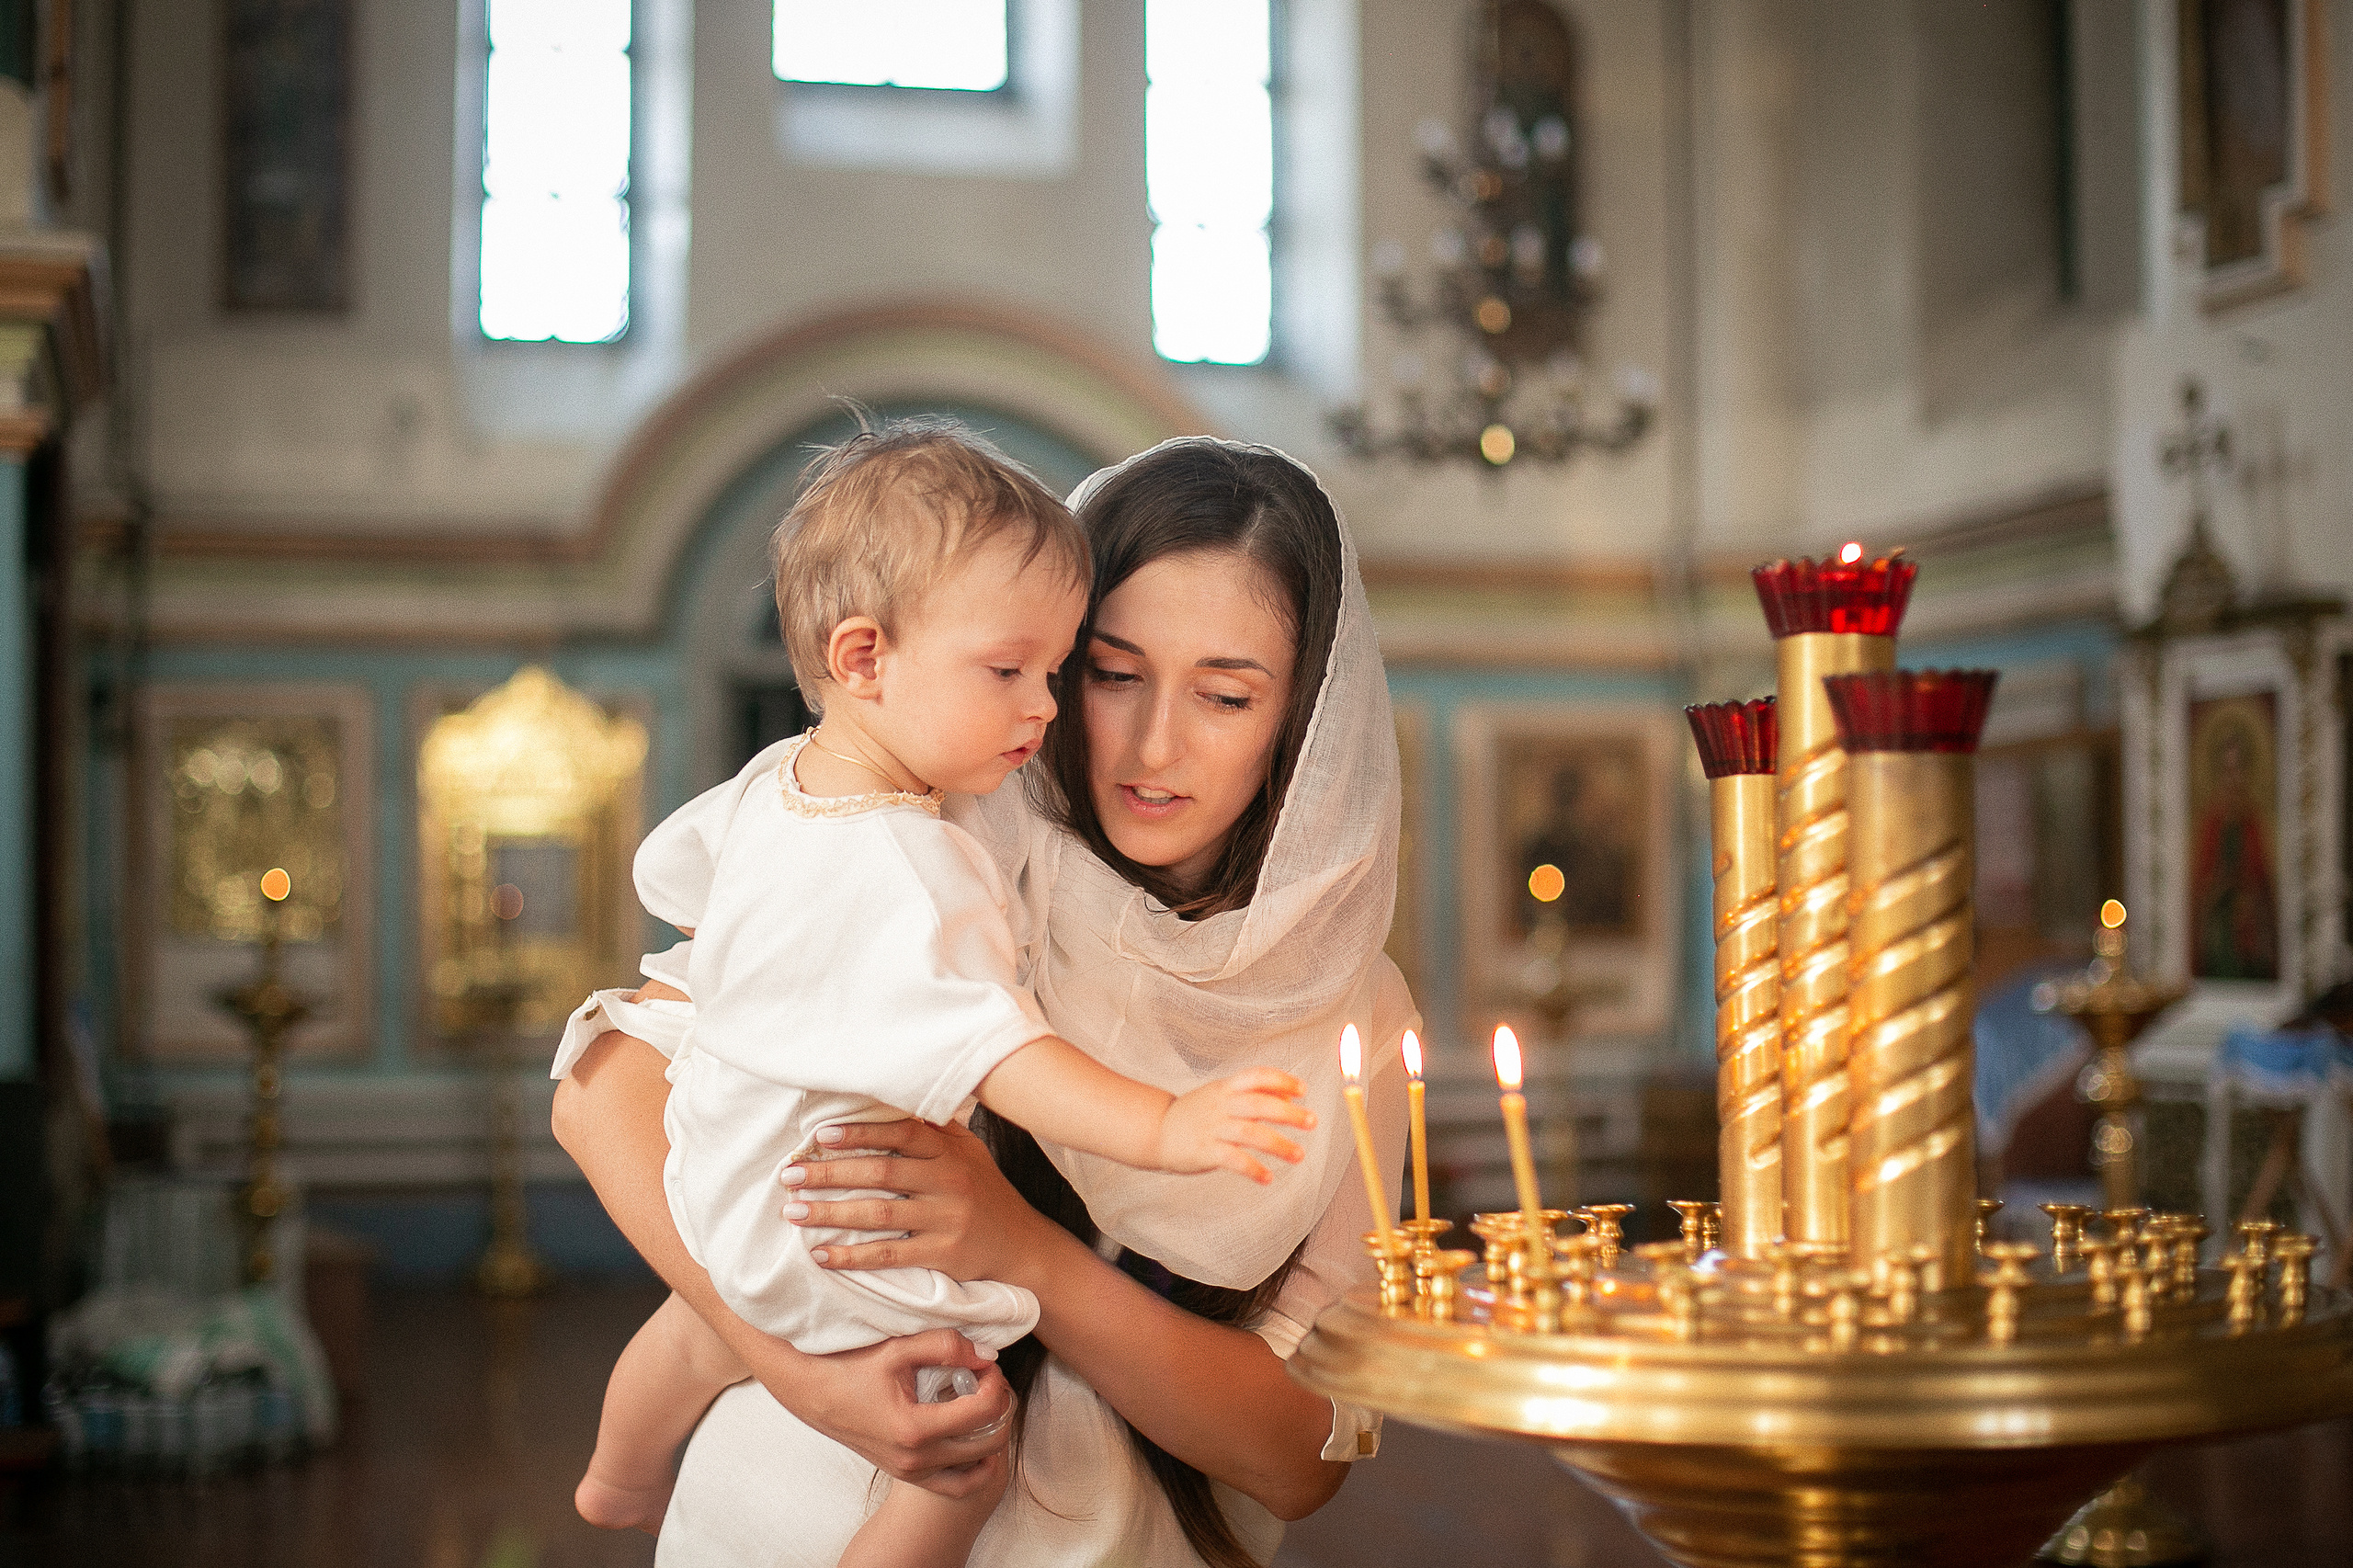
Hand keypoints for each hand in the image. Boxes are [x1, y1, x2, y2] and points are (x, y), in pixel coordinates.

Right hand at [737, 1327, 1013, 1495]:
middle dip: (999, 1408)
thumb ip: (946, 1347)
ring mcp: (910, 1472)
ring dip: (990, 1437)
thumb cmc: (849, 1366)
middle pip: (988, 1443)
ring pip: (976, 1467)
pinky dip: (973, 1467)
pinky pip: (954, 1485)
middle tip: (988, 1381)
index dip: (995, 1382)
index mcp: (914, 1429)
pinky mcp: (905, 1474)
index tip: (987, 1364)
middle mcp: (915, 1459)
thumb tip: (986, 1354)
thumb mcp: (898, 1348)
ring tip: (983, 1406)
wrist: (810, 1391)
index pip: (983, 1411)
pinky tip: (973, 1440)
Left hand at [785, 1118, 1064, 1285]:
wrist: (1021, 1245)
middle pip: (881, 1172)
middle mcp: (950, 1181)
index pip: (902, 1133)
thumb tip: (887, 1101)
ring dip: (831, 1212)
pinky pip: (889, 1255)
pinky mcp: (944, 1254)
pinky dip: (852, 1255)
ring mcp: (947, 1219)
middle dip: (830, 1173)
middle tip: (789, 1175)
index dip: (860, 1132)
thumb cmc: (984, 1192)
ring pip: (879, 1214)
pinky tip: (821, 1255)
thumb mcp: (968, 1153)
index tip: (820, 1136)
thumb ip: (933, 1131)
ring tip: (793, 1211)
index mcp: (951, 1152)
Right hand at [1154, 1068, 1313, 1183]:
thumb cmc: (1194, 1113)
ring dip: (1279, 1145)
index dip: (1282, 1080)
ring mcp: (1212, 1128)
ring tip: (1299, 1156)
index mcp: (1225, 1088)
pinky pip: (1234, 1160)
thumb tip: (1291, 1092)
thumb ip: (1252, 1093)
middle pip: (1259, 1104)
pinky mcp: (1205, 1152)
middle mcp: (1221, 1105)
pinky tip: (1268, 1179)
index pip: (1256, 1076)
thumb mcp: (1220, 1095)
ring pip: (1251, 1133)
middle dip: (1289, 1113)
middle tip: (1312, 1122)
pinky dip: (1253, 1169)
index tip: (1303, 1090)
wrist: (1154, 1130)